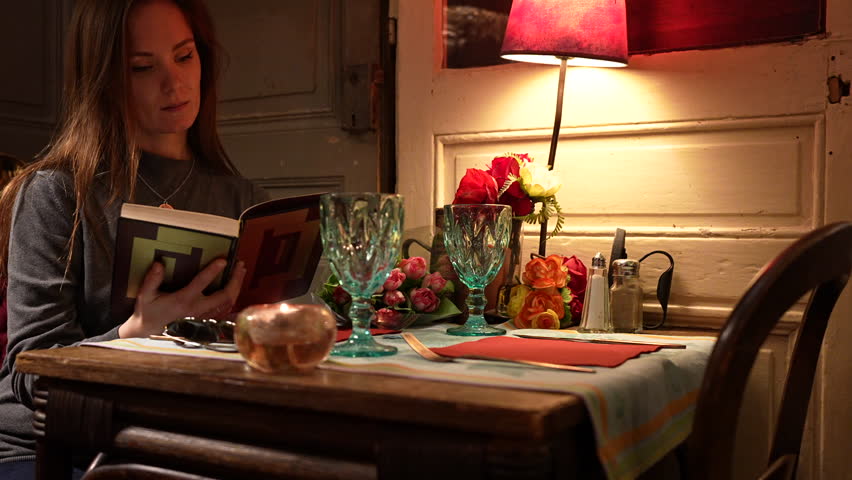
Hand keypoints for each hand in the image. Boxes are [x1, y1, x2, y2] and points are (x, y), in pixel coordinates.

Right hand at [119, 259, 246, 337]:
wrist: (148, 331)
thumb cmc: (148, 311)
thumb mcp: (145, 295)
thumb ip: (152, 279)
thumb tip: (159, 264)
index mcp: (183, 301)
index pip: (201, 283)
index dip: (213, 271)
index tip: (223, 260)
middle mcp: (197, 309)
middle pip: (224, 295)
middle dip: (235, 279)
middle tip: (240, 264)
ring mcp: (204, 316)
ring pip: (227, 303)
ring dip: (236, 287)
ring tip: (240, 272)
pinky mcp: (206, 321)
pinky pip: (225, 309)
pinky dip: (232, 297)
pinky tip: (235, 287)